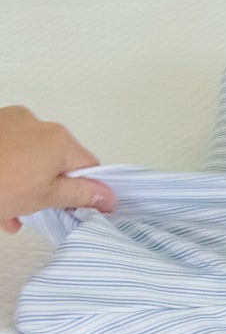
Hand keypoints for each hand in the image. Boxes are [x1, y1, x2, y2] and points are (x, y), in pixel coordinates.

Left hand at [1, 106, 116, 234]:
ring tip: (6, 209)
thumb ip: (81, 195)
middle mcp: (37, 124)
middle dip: (47, 188)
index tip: (77, 208)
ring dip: (22, 183)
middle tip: (32, 212)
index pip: (89, 167)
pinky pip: (6, 149)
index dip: (86, 191)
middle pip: (56, 161)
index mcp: (59, 140)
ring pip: (28, 157)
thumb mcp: (43, 198)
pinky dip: (4, 169)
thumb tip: (108, 196)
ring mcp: (9, 122)